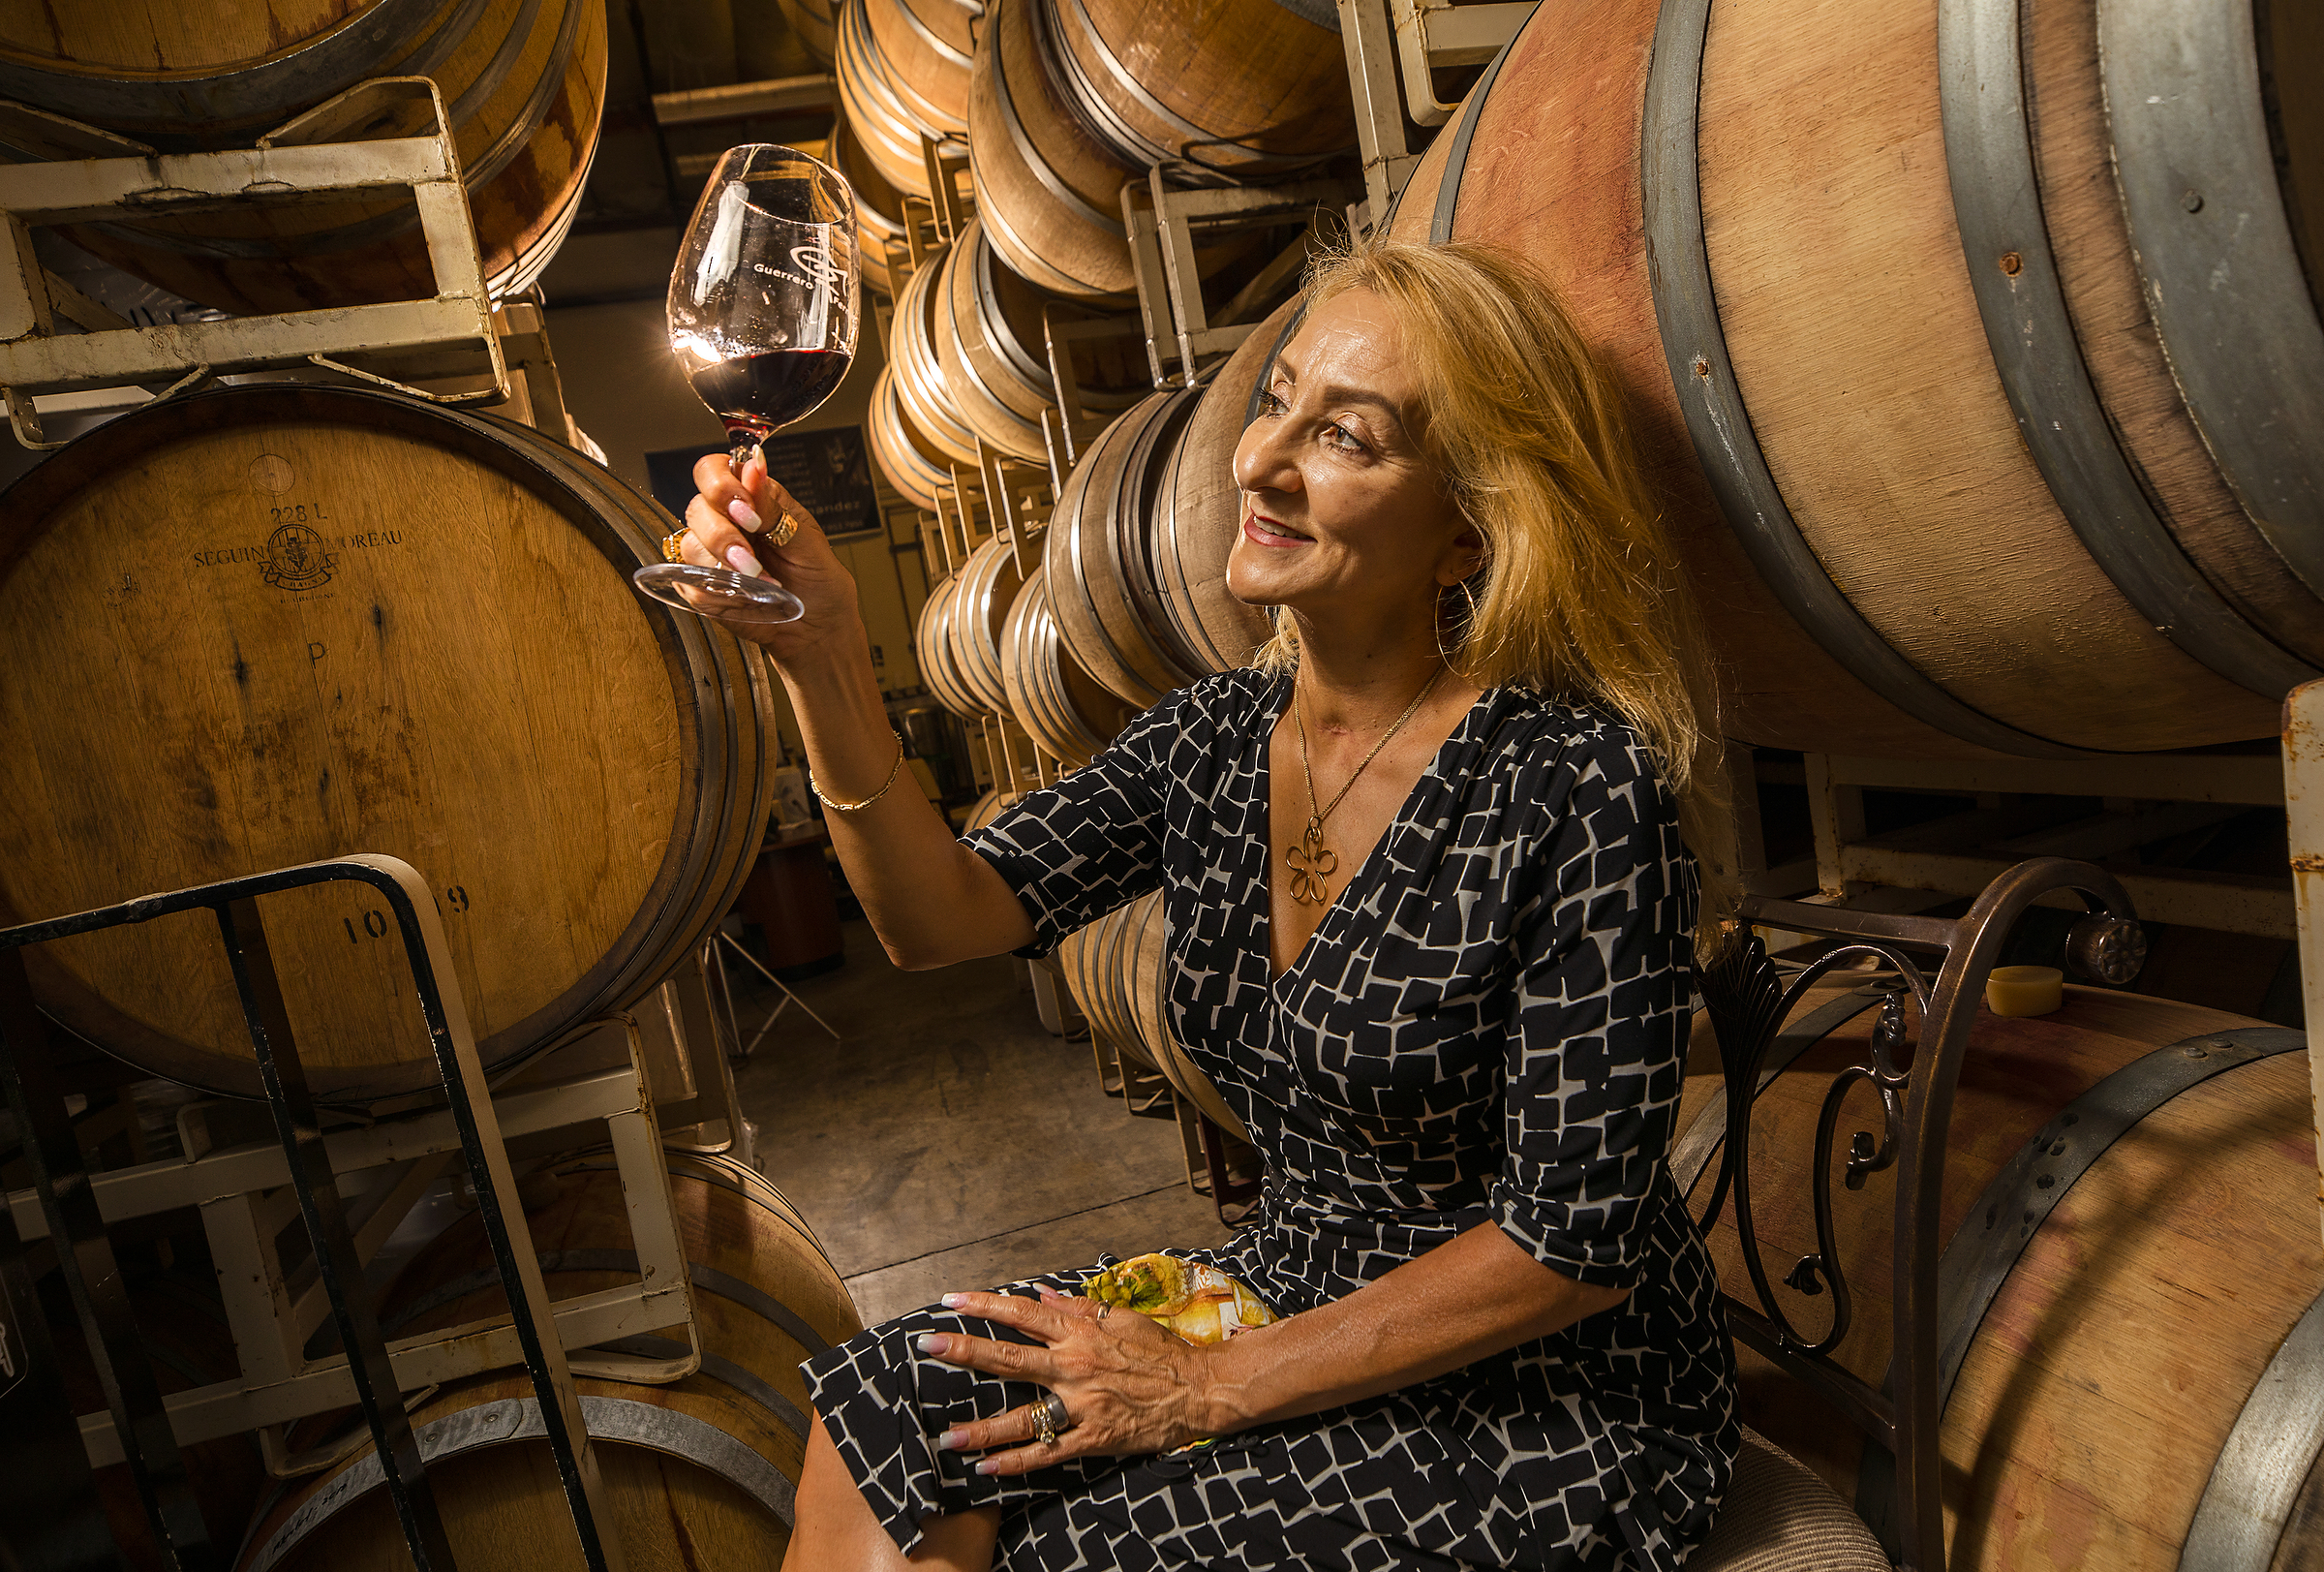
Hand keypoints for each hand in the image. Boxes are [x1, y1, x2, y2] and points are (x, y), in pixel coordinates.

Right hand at [681, 447, 863, 656]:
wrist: (820, 628)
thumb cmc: (819, 580)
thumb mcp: (807, 541)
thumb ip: (774, 508)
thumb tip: (755, 466)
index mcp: (752, 499)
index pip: (713, 471)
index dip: (721, 485)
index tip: (746, 511)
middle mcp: (726, 522)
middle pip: (696, 507)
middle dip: (723, 533)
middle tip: (752, 556)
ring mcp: (712, 555)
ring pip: (691, 546)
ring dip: (725, 565)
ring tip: (761, 579)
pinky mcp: (704, 588)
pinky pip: (691, 583)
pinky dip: (719, 591)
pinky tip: (748, 596)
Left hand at [920, 1288, 1222, 1475]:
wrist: (1199, 1389)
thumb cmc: (1160, 1350)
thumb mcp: (1121, 1317)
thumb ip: (1078, 1306)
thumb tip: (1041, 1293)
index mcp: (1080, 1332)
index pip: (1022, 1314)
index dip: (984, 1305)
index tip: (950, 1300)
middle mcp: (1074, 1366)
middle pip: (1009, 1359)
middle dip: (964, 1352)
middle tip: (927, 1347)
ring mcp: (1082, 1405)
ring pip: (1022, 1418)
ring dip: (981, 1428)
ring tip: (946, 1436)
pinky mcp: (1093, 1438)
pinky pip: (1049, 1453)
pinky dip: (1017, 1462)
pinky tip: (987, 1468)